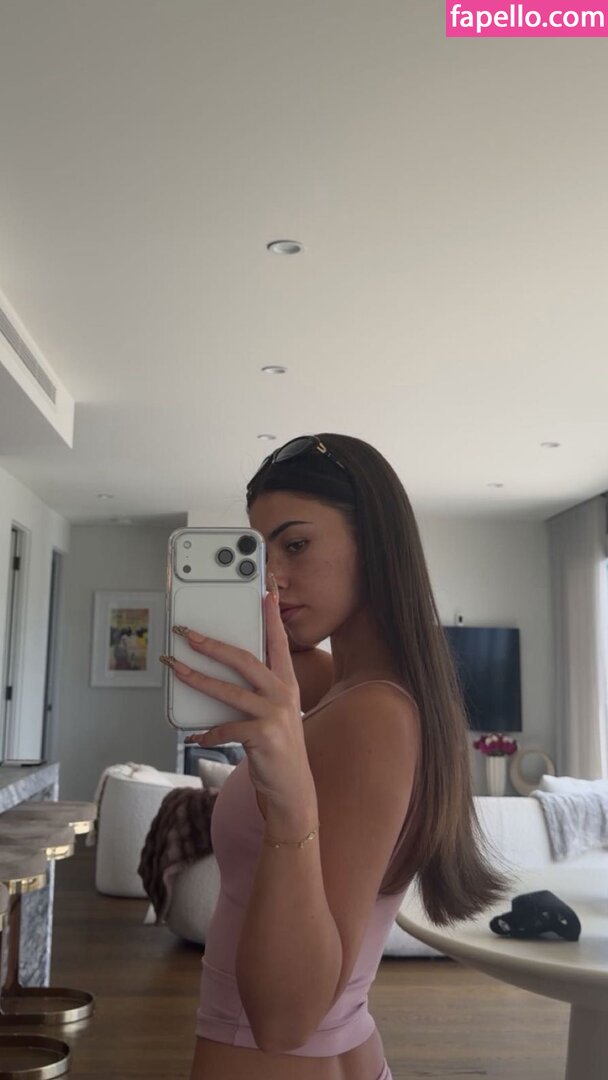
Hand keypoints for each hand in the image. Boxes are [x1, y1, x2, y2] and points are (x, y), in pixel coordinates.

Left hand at [165, 593, 316, 814]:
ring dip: (197, 678)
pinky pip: (224, 728)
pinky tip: (194, 735)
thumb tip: (219, 674)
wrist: (292, 788)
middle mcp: (284, 694)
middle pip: (245, 659)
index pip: (278, 642)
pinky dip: (206, 732)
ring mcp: (275, 714)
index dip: (272, 615)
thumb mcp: (274, 713)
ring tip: (176, 669)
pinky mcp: (263, 736)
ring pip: (228, 690)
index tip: (267, 591)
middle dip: (213, 645)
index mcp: (287, 683)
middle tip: (188, 634)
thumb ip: (255, 691)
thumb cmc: (278, 748)